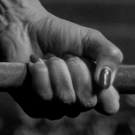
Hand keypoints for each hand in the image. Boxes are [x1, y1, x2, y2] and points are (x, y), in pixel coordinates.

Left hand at [0, 8, 121, 118]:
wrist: (24, 26)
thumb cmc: (59, 34)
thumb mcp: (90, 38)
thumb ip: (109, 55)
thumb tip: (105, 82)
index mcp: (94, 90)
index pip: (110, 106)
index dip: (105, 91)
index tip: (97, 72)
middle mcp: (76, 103)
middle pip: (86, 101)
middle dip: (77, 70)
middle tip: (67, 56)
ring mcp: (54, 108)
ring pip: (64, 99)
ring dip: (57, 69)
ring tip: (50, 58)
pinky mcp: (33, 107)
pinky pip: (43, 97)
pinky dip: (40, 73)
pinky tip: (35, 63)